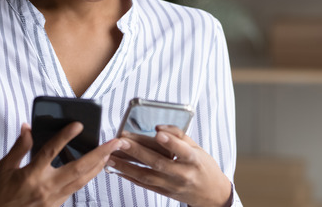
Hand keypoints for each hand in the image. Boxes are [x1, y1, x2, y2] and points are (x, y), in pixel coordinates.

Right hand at [0, 122, 122, 206]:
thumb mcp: (3, 168)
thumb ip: (19, 147)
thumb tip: (28, 128)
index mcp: (31, 175)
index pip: (52, 151)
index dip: (65, 136)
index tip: (78, 125)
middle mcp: (45, 188)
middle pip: (79, 168)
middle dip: (100, 154)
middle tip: (114, 143)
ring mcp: (52, 200)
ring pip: (81, 182)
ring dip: (97, 167)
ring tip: (108, 155)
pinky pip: (73, 191)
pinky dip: (84, 179)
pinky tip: (90, 171)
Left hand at [108, 125, 231, 206]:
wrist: (210, 194)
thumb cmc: (203, 167)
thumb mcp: (197, 147)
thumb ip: (179, 135)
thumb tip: (159, 127)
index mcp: (194, 160)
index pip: (183, 151)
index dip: (171, 142)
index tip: (158, 133)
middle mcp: (183, 174)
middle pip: (158, 163)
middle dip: (138, 152)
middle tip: (122, 141)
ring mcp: (172, 185)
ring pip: (147, 176)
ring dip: (126, 166)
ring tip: (111, 156)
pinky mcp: (164, 192)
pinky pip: (144, 184)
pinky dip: (129, 176)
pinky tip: (117, 168)